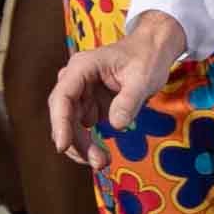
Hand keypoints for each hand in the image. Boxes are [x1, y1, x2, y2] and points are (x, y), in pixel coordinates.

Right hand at [46, 11, 189, 150]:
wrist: (154, 50)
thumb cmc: (147, 58)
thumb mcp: (143, 78)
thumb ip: (129, 101)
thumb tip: (116, 125)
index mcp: (82, 67)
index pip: (63, 97)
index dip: (60, 123)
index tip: (62, 146)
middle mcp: (75, 80)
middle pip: (63, 115)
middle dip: (75, 141)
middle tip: (97, 162)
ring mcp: (81, 93)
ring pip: (70, 125)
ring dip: (82, 147)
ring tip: (102, 162)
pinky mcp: (89, 105)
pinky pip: (81, 128)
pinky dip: (88, 144)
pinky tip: (101, 156)